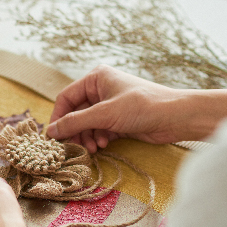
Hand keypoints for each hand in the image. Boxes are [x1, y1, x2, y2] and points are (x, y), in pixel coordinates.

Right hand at [47, 65, 182, 152]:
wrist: (175, 117)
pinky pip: (99, 130)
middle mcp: (101, 90)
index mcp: (96, 78)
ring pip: (87, 124)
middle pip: (76, 113)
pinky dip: (98, 138)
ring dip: (87, 137)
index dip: (58, 117)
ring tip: (93, 148)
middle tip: (72, 147)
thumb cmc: (142, 106)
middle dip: (75, 131)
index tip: (53, 136)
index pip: (66, 98)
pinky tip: (103, 145)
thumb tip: (50, 131)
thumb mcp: (105, 114)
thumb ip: (76, 122)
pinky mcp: (118, 119)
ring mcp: (110, 105)